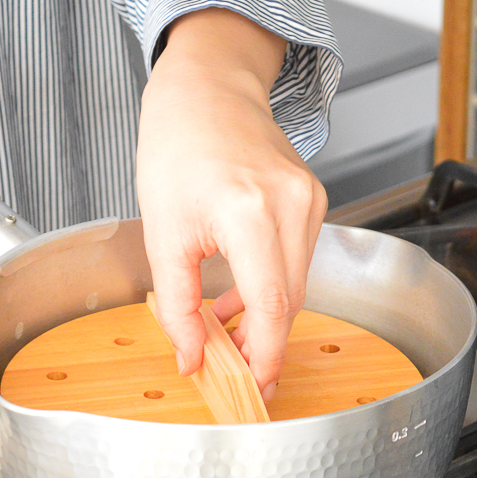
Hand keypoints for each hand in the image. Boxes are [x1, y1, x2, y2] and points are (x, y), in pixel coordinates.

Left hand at [137, 9, 327, 400]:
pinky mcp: (314, 198)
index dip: (266, 355)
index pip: (272, 303)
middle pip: (290, 299)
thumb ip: (178, 305)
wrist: (206, 90)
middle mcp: (291, 204)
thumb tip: (192, 357)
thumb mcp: (163, 234)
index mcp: (249, 212)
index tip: (256, 387)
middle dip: (264, 342)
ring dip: (265, 313)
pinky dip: (272, 282)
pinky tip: (240, 291)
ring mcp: (309, 200)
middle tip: (234, 368)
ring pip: (297, 282)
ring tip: (223, 324)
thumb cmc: (177, 147)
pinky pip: (298, 257)